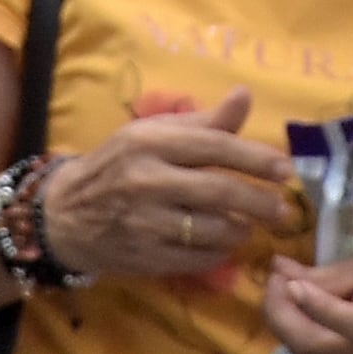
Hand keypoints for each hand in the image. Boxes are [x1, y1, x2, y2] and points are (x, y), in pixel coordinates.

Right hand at [35, 87, 296, 280]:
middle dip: (259, 201)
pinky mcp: (146, 256)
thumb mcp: (154, 133)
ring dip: (241, 228)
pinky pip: (198, 258)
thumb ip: (204, 120)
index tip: (284, 170)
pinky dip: (220, 252)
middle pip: (219, 191)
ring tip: (249, 224)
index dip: (254, 158)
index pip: (214, 146)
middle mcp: (147, 179)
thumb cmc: (119, 165)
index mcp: (150, 141)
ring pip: (212, 229)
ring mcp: (146, 222)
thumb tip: (245, 95)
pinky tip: (224, 242)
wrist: (67, 213)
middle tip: (282, 209)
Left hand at [262, 252, 352, 353]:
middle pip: (300, 339)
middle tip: (275, 273)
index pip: (328, 317)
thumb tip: (281, 266)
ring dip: (279, 315)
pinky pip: (302, 349)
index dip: (301, 293)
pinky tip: (293, 302)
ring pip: (295, 347)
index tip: (280, 267)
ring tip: (283, 284)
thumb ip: (328, 273)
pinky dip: (289, 325)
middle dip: (276, 304)